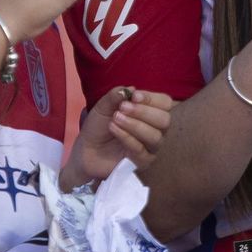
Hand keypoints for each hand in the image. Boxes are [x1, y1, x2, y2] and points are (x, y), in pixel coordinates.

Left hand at [58, 86, 174, 189]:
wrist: (86, 148)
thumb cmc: (99, 126)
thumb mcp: (104, 106)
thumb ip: (116, 96)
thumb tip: (130, 89)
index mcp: (151, 113)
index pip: (165, 103)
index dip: (152, 98)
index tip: (134, 96)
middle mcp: (156, 130)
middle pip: (164, 120)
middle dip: (143, 112)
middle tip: (122, 107)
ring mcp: (150, 148)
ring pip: (155, 136)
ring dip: (134, 125)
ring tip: (115, 119)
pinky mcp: (142, 162)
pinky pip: (141, 150)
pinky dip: (126, 137)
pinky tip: (114, 129)